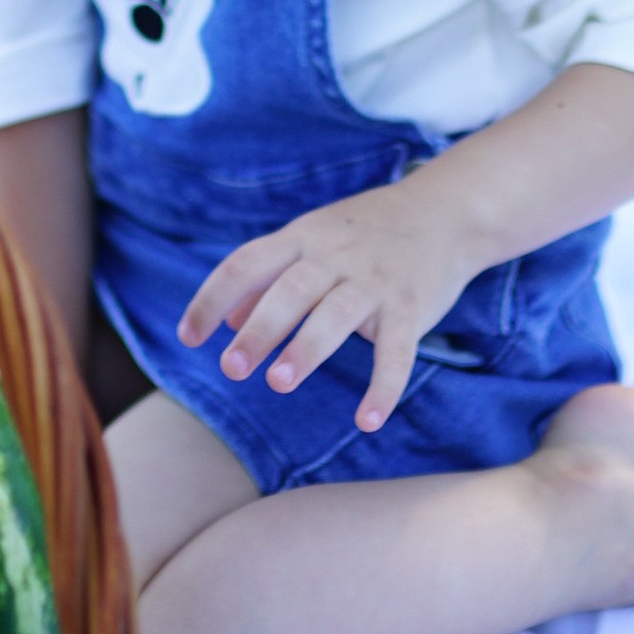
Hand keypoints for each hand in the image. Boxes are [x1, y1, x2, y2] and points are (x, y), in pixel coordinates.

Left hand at [177, 165, 495, 431]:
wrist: (446, 211)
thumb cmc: (366, 232)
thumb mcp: (313, 239)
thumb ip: (268, 277)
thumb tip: (226, 321)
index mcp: (303, 239)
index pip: (246, 264)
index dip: (212, 298)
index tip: (188, 337)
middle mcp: (335, 256)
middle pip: (289, 290)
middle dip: (258, 330)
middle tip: (231, 368)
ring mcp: (375, 280)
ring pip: (335, 314)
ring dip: (306, 349)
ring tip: (277, 383)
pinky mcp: (411, 305)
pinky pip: (398, 350)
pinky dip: (384, 386)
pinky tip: (368, 421)